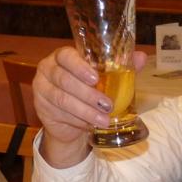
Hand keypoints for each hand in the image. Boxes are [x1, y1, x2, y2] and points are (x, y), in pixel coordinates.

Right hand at [32, 47, 146, 166]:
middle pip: (64, 79)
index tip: (95, 78)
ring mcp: (41, 89)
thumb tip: (140, 57)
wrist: (70, 119)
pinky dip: (77, 120)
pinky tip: (90, 125)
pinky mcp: (41, 108)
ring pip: (62, 99)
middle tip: (108, 105)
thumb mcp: (106, 79)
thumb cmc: (89, 91)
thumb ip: (120, 67)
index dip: (79, 66)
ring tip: (104, 120)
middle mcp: (48, 69)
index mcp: (62, 57)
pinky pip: (59, 114)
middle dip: (88, 94)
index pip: (65, 55)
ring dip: (85, 111)